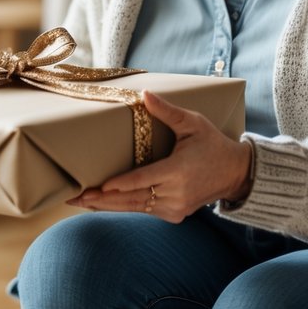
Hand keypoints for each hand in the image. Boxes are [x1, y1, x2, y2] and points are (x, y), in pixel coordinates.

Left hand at [67, 90, 252, 222]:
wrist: (234, 173)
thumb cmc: (212, 143)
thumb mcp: (193, 123)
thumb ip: (167, 112)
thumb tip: (144, 94)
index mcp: (179, 171)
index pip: (144, 180)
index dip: (121, 185)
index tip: (100, 187)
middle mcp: (175, 194)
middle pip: (132, 199)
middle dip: (101, 200)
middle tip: (73, 198)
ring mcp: (175, 208)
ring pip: (135, 207)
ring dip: (107, 206)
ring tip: (80, 202)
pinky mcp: (174, 214)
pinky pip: (144, 210)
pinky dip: (123, 206)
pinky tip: (102, 204)